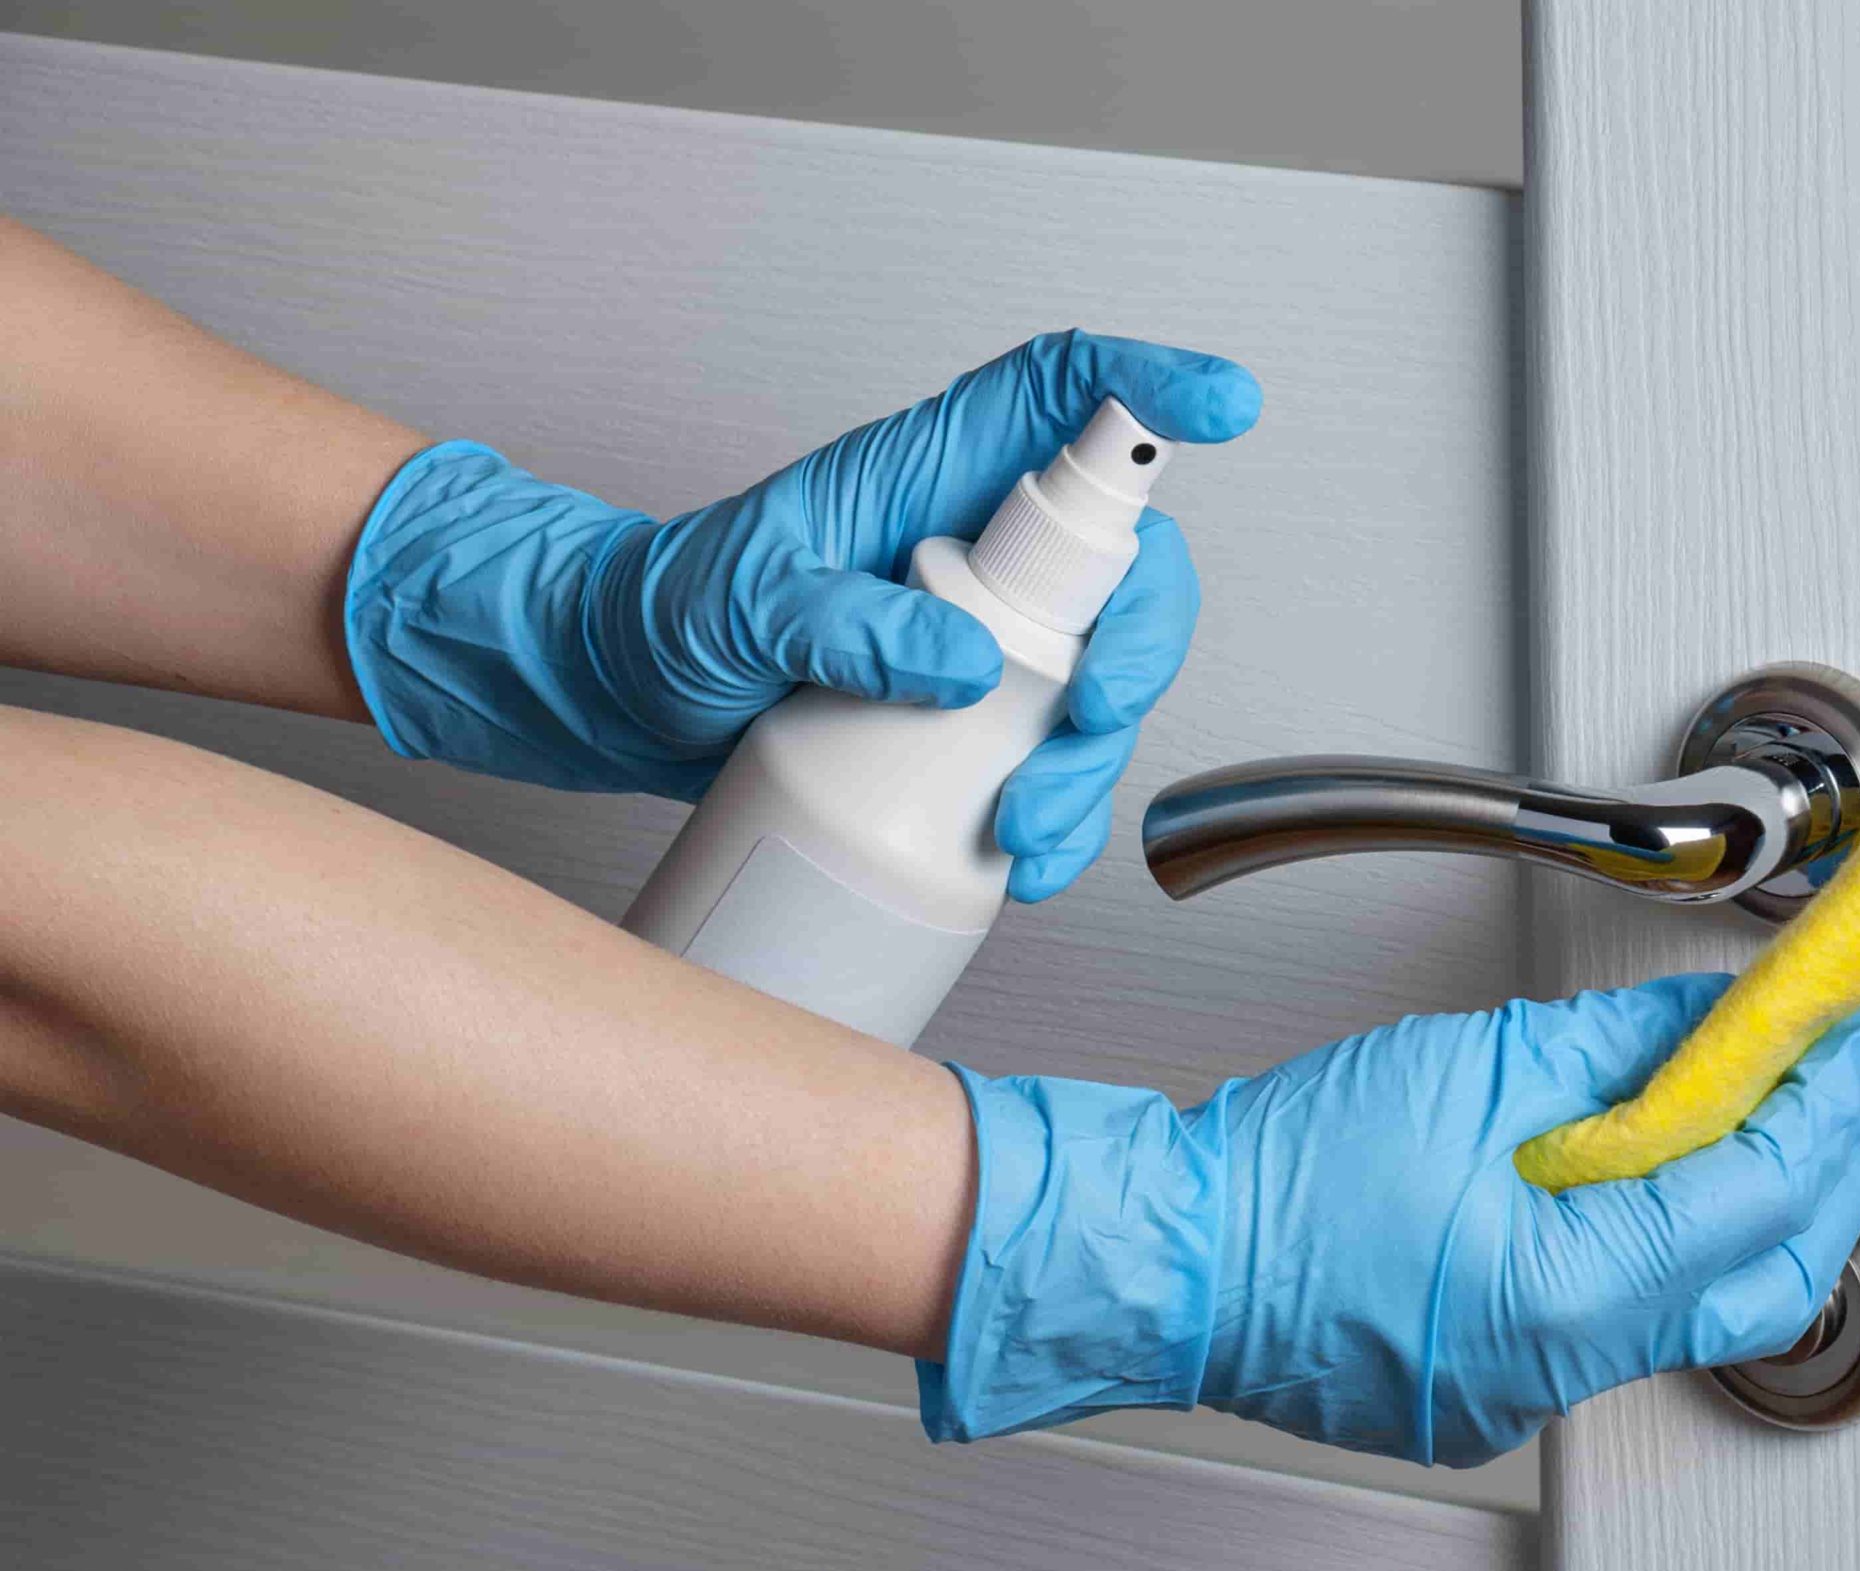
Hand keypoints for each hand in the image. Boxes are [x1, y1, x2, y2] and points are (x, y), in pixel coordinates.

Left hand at [344, 331, 1261, 900]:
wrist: (612, 696)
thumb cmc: (661, 614)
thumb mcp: (734, 605)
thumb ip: (843, 620)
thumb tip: (959, 661)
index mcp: (927, 475)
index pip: (1060, 396)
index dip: (1148, 388)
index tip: (1217, 405)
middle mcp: (974, 547)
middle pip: (1125, 566)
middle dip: (1139, 645)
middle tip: (1094, 712)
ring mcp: (983, 636)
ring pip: (1101, 678)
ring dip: (1095, 761)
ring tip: (1030, 828)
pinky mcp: (970, 719)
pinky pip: (1052, 757)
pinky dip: (1058, 816)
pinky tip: (1023, 863)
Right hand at [922, 976, 1859, 1466]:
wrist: (1169, 1255)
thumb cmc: (1280, 1174)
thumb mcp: (1470, 1069)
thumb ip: (1619, 1048)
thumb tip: (1716, 1022)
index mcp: (1569, 1291)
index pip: (1759, 1193)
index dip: (1830, 1102)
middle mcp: (1565, 1367)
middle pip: (1767, 1276)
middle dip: (1830, 1165)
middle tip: (1855, 1071)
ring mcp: (1532, 1391)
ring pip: (1705, 1307)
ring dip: (1759, 1207)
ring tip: (1781, 1110)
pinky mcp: (1500, 1386)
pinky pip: (1627, 1321)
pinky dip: (1674, 1244)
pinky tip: (1672, 1175)